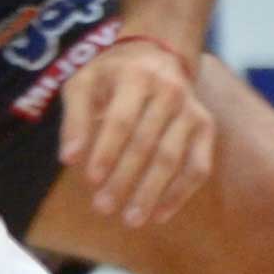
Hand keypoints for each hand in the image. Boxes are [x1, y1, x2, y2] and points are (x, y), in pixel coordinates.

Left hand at [57, 32, 212, 230]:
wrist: (156, 54)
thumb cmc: (110, 76)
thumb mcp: (83, 83)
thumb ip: (74, 118)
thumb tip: (69, 159)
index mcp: (135, 77)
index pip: (121, 121)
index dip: (106, 152)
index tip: (90, 181)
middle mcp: (169, 91)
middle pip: (146, 143)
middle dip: (124, 179)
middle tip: (103, 207)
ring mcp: (191, 109)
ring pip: (173, 158)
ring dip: (151, 192)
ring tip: (131, 219)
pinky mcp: (205, 126)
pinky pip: (199, 165)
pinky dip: (181, 193)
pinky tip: (160, 214)